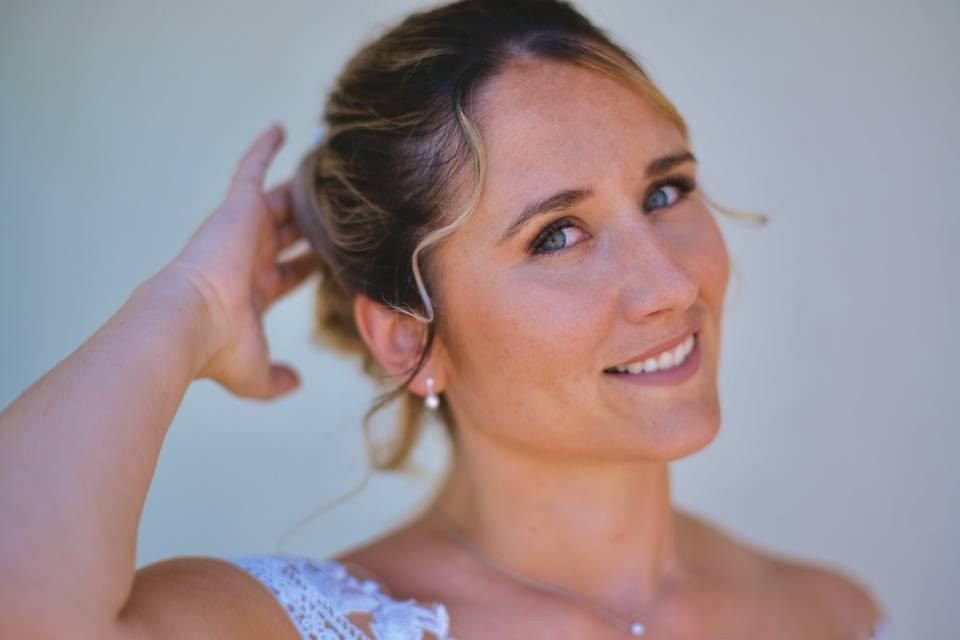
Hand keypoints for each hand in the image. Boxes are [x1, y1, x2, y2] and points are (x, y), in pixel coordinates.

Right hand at [161, 123, 320, 398]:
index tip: (330, 256)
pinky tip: (284, 129)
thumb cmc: (219, 349)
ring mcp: (244, 231)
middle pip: (288, 233)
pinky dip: (264, 149)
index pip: (288, 272)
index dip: (309, 264)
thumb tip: (296, 384)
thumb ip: (276, 379)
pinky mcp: (238, 209)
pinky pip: (251, 169)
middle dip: (308, 223)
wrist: (190, 321)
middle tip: (337, 209)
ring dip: (300, 187)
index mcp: (253, 292)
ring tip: (326, 167)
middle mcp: (249, 258)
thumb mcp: (256, 374)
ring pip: (279, 200)